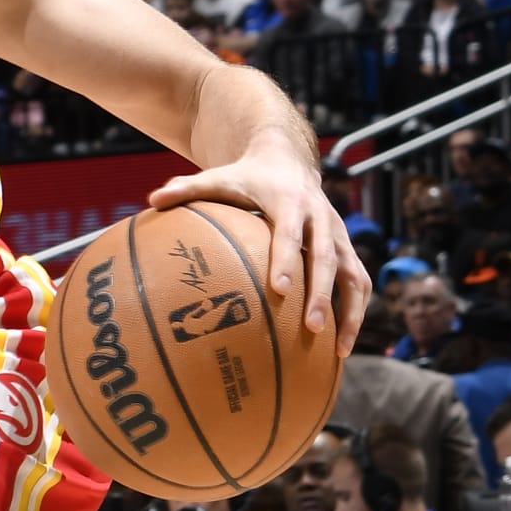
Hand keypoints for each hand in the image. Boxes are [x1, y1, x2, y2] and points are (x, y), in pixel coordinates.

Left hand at [152, 136, 370, 355]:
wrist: (288, 160)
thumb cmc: (247, 177)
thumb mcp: (219, 177)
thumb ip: (187, 188)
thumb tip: (152, 201)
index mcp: (290, 202)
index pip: (289, 233)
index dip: (287, 258)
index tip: (279, 289)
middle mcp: (321, 217)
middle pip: (326, 258)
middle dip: (321, 293)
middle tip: (311, 327)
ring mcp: (338, 234)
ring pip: (352, 274)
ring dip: (351, 311)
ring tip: (339, 350)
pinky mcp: (346, 247)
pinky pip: (358, 282)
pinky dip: (356, 312)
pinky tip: (342, 346)